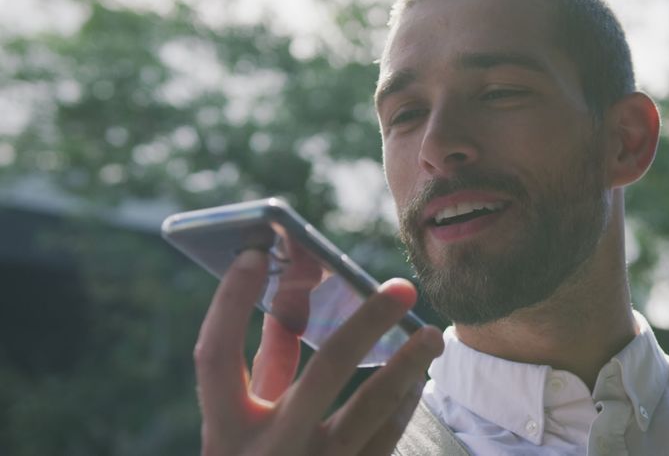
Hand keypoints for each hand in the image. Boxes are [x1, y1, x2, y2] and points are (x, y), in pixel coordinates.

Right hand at [194, 249, 443, 454]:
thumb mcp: (243, 425)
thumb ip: (267, 365)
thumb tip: (291, 294)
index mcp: (223, 432)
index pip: (215, 355)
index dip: (229, 302)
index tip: (253, 253)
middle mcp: (265, 452)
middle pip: (322, 371)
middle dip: (367, 322)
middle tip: (401, 288)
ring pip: (371, 410)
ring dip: (406, 367)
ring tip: (432, 335)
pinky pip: (385, 440)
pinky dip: (403, 405)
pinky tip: (415, 380)